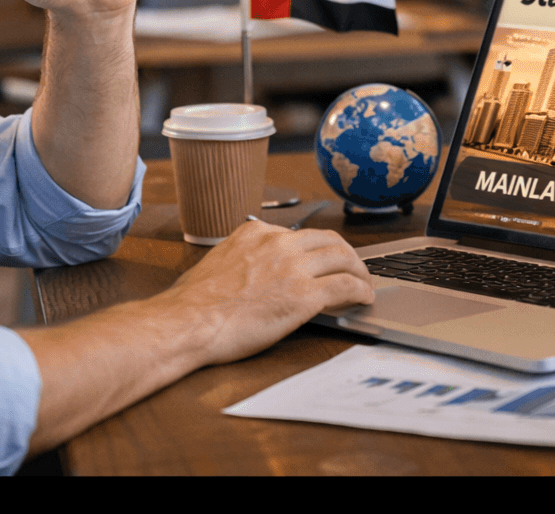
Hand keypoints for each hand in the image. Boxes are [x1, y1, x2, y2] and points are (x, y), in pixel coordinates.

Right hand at [157, 220, 375, 366]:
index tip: (324, 259)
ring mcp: (293, 267)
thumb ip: (243, 258)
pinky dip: (361, 290)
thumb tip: (252, 270)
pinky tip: (366, 298)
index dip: (317, 249)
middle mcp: (278, 242)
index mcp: (255, 232)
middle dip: (347, 254)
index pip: (299, 234)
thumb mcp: (218, 262)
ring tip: (365, 283)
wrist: (189, 322)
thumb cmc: (194, 303)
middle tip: (355, 268)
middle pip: (328, 240)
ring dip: (360, 270)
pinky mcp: (304, 295)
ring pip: (343, 258)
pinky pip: (345, 286)